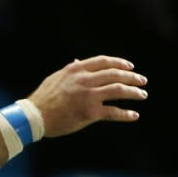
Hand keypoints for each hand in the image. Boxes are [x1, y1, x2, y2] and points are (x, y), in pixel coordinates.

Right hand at [28, 56, 147, 136]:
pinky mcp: (90, 113)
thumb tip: (78, 60)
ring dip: (133, 92)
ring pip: (118, 90)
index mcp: (76, 69)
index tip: (130, 67)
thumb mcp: (56, 78)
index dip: (120, 63)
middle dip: (132, 77)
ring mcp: (88, 96)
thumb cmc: (43, 98)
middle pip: (115, 74)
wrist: (35, 116)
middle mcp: (84, 80)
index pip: (104, 62)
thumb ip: (70, 69)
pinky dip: (126, 114)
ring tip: (142, 95)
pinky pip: (113, 112)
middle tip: (142, 81)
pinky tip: (134, 115)